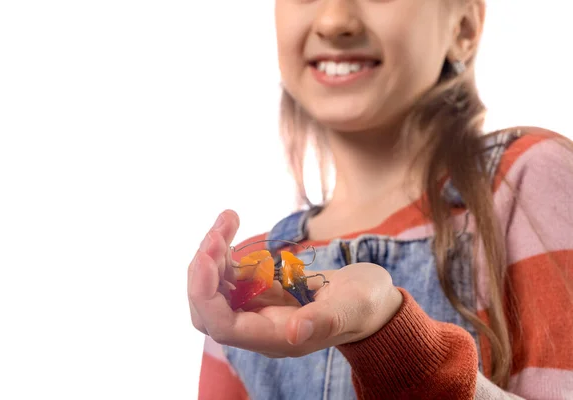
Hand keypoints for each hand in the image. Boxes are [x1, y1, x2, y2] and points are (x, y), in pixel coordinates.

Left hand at [187, 210, 402, 357]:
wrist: (369, 299)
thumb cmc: (365, 305)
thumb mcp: (352, 307)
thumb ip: (325, 321)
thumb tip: (295, 333)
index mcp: (277, 337)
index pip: (223, 326)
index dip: (206, 294)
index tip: (208, 255)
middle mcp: (260, 327)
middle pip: (209, 310)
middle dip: (202, 272)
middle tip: (216, 234)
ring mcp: (257, 309)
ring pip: (215, 288)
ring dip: (212, 253)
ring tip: (227, 219)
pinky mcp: (259, 291)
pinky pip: (228, 274)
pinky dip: (224, 249)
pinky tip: (230, 224)